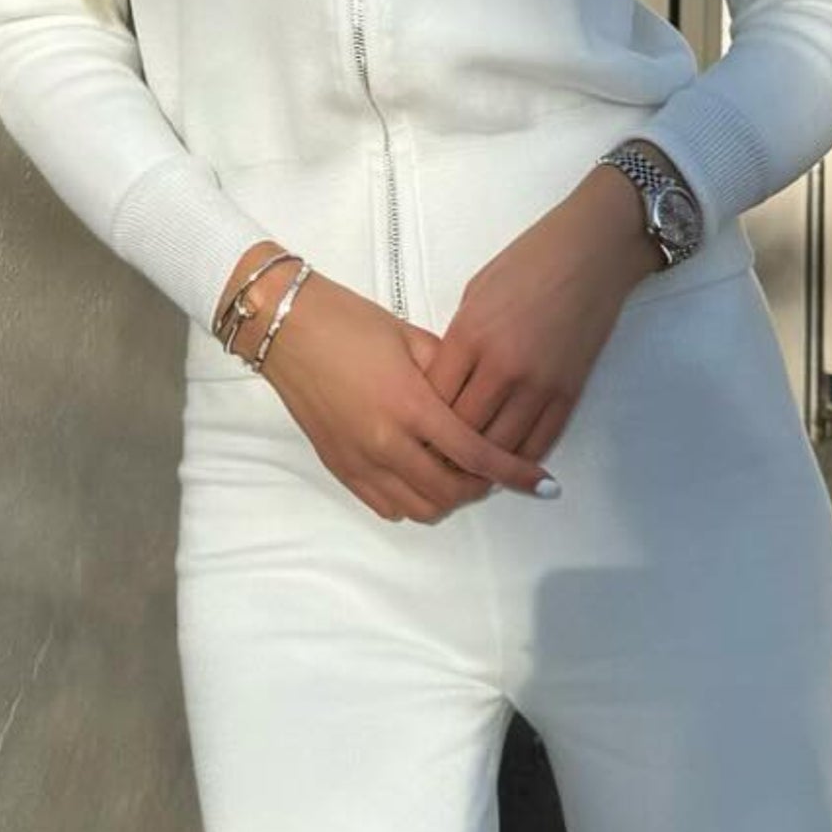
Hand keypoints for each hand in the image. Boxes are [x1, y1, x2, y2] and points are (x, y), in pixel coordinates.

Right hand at [246, 268, 556, 523]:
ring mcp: (359, 461)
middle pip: (450, 492)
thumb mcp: (412, 339)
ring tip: (459, 472)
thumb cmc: (351, 323)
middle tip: (495, 469)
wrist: (288, 328)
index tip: (543, 485)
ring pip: (420, 508)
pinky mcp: (339, 468)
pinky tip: (423, 475)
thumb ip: (452, 376)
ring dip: (448, 497)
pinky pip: (386, 506)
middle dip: (482, 487)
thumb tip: (483, 403)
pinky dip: (414, 500)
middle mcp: (385, 443)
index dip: (515, 473)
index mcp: (410, 406)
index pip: (475, 455)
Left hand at [401, 166, 660, 466]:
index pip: (433, 400)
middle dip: (446, 449)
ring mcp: (539, 384)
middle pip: (462, 430)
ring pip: (499, 446)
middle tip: (435, 461)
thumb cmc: (528, 263)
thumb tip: (445, 383)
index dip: (421, 421)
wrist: (591, 253)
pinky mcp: (569, 392)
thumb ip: (458, 341)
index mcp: (470, 336)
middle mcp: (502, 367)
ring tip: (467, 470)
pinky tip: (507, 464)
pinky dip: (520, 459)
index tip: (414, 432)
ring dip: (482, 463)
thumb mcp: (475, 294)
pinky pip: (539, 441)